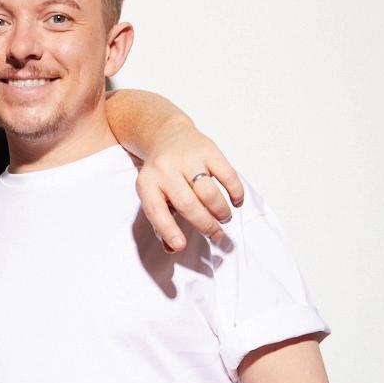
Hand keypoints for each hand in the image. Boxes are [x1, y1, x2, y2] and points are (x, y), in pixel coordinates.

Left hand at [136, 123, 244, 252]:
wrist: (166, 134)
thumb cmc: (160, 174)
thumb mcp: (152, 194)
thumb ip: (160, 221)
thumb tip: (172, 248)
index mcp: (147, 184)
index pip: (156, 211)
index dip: (168, 230)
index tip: (180, 246)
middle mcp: (165, 170)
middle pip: (188, 205)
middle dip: (205, 225)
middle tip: (216, 235)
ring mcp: (187, 158)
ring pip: (208, 192)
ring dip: (220, 210)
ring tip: (224, 218)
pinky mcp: (208, 149)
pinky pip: (227, 174)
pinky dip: (235, 192)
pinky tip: (236, 201)